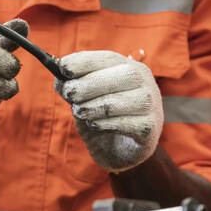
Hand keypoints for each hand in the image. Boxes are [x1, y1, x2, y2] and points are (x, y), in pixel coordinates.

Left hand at [56, 50, 162, 171]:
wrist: (120, 152)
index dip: (85, 61)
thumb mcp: (85, 99)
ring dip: (91, 107)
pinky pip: (124, 124)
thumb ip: (74, 86)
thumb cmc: (102, 118)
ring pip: (118, 102)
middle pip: (122, 75)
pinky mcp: (149, 129)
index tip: (63, 67)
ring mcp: (151, 106)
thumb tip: (59, 78)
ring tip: (79, 112)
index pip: (109, 58)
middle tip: (68, 93)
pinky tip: (94, 125)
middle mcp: (146, 83)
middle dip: (88, 84)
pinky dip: (103, 124)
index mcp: (130, 67)